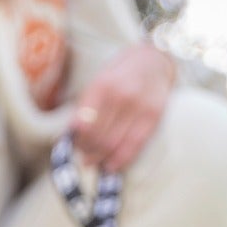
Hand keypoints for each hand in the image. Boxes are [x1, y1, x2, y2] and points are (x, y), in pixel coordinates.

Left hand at [71, 41, 176, 172]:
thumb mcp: (98, 81)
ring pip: (114, 144)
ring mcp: (140, 107)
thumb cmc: (120, 74)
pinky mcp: (153, 117)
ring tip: (94, 161)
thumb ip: (86, 105)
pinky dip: (120, 159)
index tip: (73, 145)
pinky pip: (134, 146)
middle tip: (83, 156)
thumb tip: (72, 134)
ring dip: (101, 157)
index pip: (84, 124)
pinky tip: (111, 165)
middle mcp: (121, 96)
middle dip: (88, 151)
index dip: (77, 140)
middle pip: (99, 137)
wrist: (154, 61)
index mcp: (102, 86)